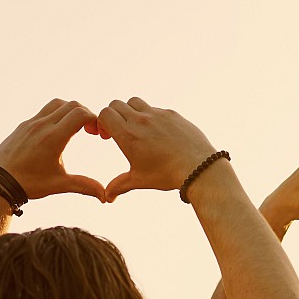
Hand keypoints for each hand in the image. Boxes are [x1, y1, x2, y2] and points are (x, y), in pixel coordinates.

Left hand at [0, 99, 104, 201]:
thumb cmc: (29, 184)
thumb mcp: (59, 185)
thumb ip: (84, 186)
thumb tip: (105, 196)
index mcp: (53, 137)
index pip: (81, 114)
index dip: (94, 120)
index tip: (97, 134)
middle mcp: (42, 125)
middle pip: (72, 105)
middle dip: (86, 114)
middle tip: (89, 131)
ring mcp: (31, 123)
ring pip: (57, 104)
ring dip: (70, 111)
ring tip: (74, 129)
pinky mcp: (23, 125)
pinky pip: (43, 111)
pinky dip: (55, 115)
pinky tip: (56, 133)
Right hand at [96, 98, 215, 201]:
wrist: (197, 167)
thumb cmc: (166, 174)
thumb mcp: (139, 180)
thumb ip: (119, 185)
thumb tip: (107, 197)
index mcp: (128, 135)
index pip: (105, 114)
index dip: (102, 123)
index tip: (107, 136)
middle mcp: (141, 120)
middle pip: (116, 104)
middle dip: (113, 116)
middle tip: (119, 131)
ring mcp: (157, 114)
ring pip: (135, 102)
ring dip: (130, 111)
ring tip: (137, 128)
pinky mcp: (172, 114)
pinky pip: (155, 108)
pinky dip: (150, 116)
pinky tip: (157, 133)